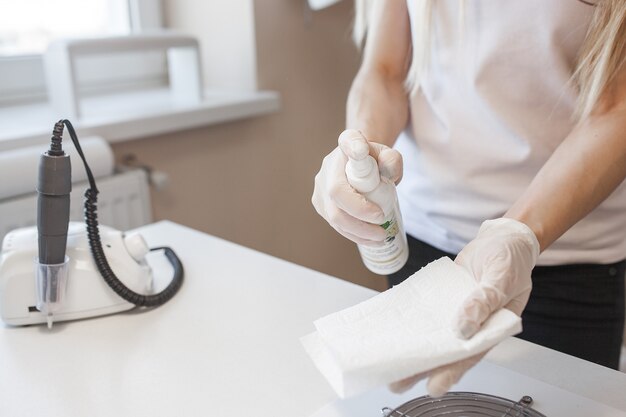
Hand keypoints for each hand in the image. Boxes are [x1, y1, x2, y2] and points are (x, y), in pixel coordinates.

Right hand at [312, 129, 402, 244]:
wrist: (361, 170)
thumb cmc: (376, 163)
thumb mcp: (389, 157)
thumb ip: (392, 160)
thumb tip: (388, 168)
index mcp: (347, 146)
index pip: (348, 141)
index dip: (353, 146)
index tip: (362, 150)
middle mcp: (328, 166)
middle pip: (336, 193)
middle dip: (359, 214)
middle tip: (381, 223)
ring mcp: (320, 187)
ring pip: (334, 215)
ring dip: (358, 231)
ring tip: (380, 237)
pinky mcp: (321, 205)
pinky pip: (335, 224)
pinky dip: (354, 234)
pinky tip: (370, 239)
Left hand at [388, 218, 539, 396]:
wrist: (501, 239)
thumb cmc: (510, 259)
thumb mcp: (502, 278)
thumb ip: (484, 301)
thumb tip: (464, 327)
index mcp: (492, 327)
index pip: (470, 355)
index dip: (451, 371)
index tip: (434, 386)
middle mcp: (472, 324)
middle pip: (446, 350)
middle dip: (423, 366)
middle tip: (397, 381)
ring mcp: (456, 311)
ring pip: (434, 333)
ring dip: (415, 345)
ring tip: (390, 360)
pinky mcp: (443, 299)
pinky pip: (427, 311)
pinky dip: (414, 319)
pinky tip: (397, 326)